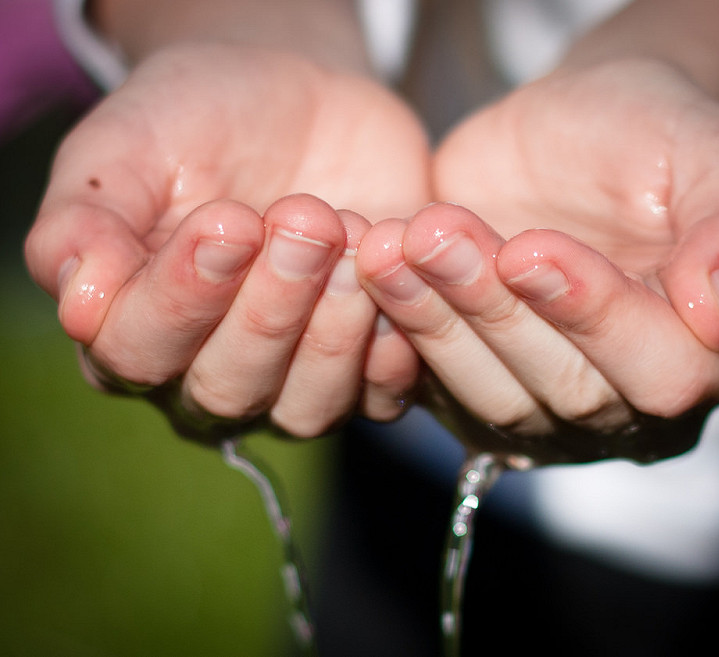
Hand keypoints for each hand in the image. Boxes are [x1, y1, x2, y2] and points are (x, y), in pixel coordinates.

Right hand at [25, 43, 429, 440]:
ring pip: (308, 405)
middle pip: (229, 388)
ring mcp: (294, 377)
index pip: (138, 352)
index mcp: (134, 329)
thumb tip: (78, 298)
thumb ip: (87, 222)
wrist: (296, 104)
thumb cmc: (198, 124)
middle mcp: (209, 372)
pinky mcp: (365, 363)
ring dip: (335, 327)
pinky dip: (394, 342)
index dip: (181, 296)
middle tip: (303, 220)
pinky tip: (395, 267)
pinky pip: (382, 393)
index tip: (226, 221)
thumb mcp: (126, 150)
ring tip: (351, 233)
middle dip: (271, 307)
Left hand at [358, 58, 718, 464]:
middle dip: (493, 310)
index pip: (662, 371)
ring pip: (489, 394)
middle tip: (436, 233)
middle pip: (565, 391)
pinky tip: (371, 269)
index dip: (594, 316)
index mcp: (714, 359)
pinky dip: (399, 328)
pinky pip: (434, 384)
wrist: (579, 134)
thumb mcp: (718, 163)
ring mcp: (549, 408)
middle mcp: (631, 404)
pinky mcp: (477, 388)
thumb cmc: (655, 142)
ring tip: (390, 245)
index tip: (528, 247)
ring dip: (434, 320)